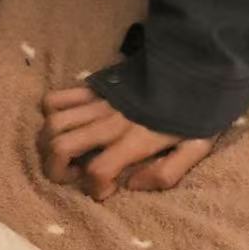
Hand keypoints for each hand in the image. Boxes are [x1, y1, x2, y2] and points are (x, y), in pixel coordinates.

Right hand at [39, 85, 216, 199]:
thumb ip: (167, 173)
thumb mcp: (197, 145)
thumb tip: (129, 184)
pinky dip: (51, 114)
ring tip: (68, 152)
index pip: (98, 170)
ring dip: (49, 144)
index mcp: (137, 138)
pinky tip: (69, 124)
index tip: (108, 189)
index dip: (96, 189)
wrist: (199, 60)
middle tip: (75, 173)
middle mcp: (112, 120)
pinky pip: (57, 98)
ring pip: (53, 122)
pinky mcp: (95, 86)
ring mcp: (100, 101)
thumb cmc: (199, 107)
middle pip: (61, 146)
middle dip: (56, 170)